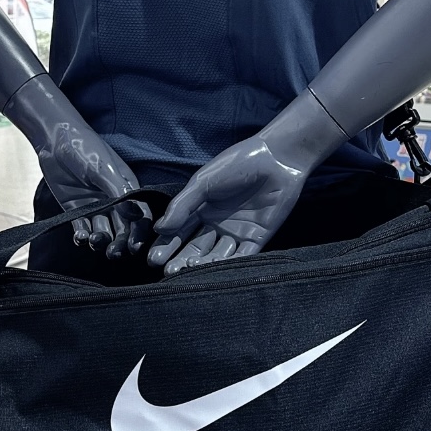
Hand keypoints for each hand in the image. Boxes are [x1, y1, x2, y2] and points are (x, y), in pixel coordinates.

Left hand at [11, 74, 149, 255]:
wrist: (54, 140)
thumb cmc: (85, 148)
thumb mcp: (103, 168)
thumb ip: (118, 192)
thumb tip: (137, 216)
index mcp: (127, 189)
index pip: (140, 216)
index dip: (140, 232)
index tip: (135, 246)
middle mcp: (114, 201)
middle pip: (122, 229)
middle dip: (120, 242)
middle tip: (114, 252)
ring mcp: (95, 207)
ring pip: (103, 231)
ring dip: (101, 241)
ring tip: (94, 241)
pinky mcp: (76, 210)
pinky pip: (82, 229)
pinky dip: (82, 237)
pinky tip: (80, 238)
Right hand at [148, 90, 346, 273]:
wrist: (277, 158)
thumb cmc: (238, 163)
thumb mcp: (203, 182)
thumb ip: (182, 205)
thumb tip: (160, 228)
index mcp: (201, 209)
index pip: (179, 232)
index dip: (166, 245)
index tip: (153, 259)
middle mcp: (217, 224)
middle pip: (196, 248)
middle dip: (181, 260)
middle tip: (168, 272)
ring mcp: (237, 232)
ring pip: (216, 255)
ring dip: (203, 265)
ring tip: (189, 270)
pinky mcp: (257, 238)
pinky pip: (241, 256)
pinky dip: (228, 265)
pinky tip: (215, 270)